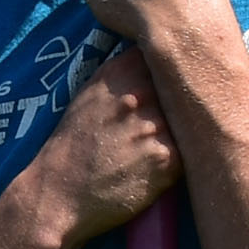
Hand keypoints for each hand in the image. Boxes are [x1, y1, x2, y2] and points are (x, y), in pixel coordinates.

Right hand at [9, 44, 180, 248]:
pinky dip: (177, 159)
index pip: (167, 54)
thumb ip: (126, 73)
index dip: (173, 66)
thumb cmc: (73, 145)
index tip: (169, 79)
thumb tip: (159, 60)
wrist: (58, 194)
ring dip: (181, 131)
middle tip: (159, 122)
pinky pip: (190, 152)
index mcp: (120, 73)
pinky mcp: (168, 160)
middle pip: (183, 86)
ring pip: (190, 120)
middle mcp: (140, 94)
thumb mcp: (91, 93)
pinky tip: (153, 166)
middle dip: (179, 100)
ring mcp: (157, 126)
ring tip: (150, 147)